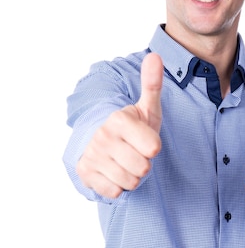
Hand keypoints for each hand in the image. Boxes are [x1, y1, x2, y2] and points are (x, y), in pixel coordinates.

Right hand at [76, 52, 162, 197]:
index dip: (154, 148)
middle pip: (143, 167)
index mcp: (119, 119)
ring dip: (132, 176)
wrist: (103, 146)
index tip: (145, 140)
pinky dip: (118, 187)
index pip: (154, 148)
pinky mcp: (86, 174)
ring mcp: (93, 156)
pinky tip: (114, 173)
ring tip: (126, 162)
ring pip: (130, 182)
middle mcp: (103, 136)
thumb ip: (153, 85)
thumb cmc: (132, 128)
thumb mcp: (146, 108)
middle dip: (143, 164)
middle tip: (135, 153)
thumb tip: (155, 56)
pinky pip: (115, 192)